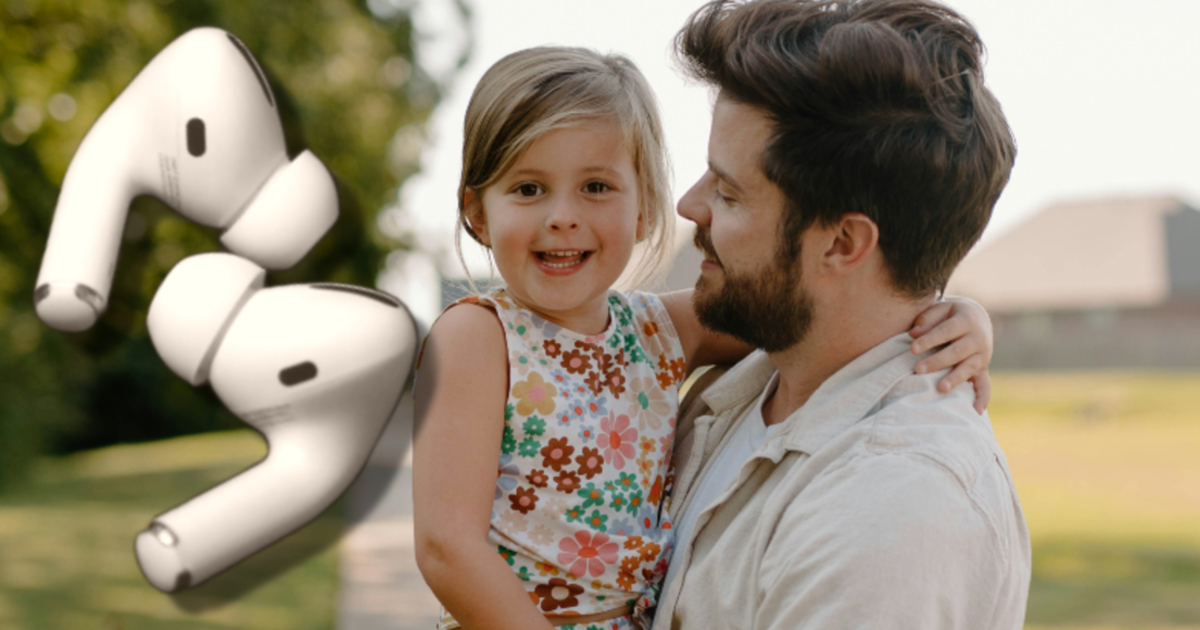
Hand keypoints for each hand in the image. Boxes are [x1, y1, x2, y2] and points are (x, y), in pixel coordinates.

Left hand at [908, 297, 992, 413]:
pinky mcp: (983, 369)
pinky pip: (985, 385)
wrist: (976, 318)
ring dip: (955, 379)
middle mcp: (978, 338)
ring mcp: (983, 355)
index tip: (912, 348)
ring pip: (969, 368)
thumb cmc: (949, 315)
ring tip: (940, 388)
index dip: (929, 339)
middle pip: (957, 352)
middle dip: (937, 361)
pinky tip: (976, 411)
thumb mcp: (941, 309)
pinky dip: (982, 398)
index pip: (946, 331)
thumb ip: (927, 319)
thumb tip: (914, 333)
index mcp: (967, 320)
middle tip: (917, 369)